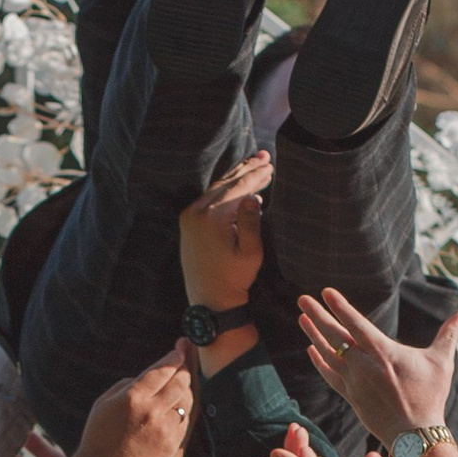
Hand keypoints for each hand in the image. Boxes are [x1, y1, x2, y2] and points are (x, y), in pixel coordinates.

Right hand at [62, 350, 194, 456]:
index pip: (162, 370)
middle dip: (184, 369)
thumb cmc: (99, 436)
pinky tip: (177, 407)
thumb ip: (129, 385)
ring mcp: (164, 429)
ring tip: (180, 383)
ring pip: (186, 400)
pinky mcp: (171, 444)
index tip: (180, 350)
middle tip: (184, 363)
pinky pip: (184, 420)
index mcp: (132, 397)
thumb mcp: (104, 403)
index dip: (174, 357)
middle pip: (180, 381)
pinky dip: (182, 410)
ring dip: (184, 389)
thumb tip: (151, 376)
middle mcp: (151, 411)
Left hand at [178, 153, 269, 332]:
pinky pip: (207, 198)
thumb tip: (254, 195)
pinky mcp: (186, 223)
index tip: (271, 165)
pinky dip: (222, 189)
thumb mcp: (251, 253)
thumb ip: (252, 222)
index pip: (239, 187)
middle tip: (264, 156)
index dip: (257, 175)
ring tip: (252, 163)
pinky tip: (234, 183)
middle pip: (226, 183)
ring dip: (235, 177)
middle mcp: (196, 212)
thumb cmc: (235, 279)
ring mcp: (189, 216)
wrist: (209, 300)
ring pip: (216, 188)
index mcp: (213, 217)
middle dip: (246, 169)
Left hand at [298, 285, 457, 443]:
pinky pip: (329, 375)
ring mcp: (354, 382)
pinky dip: (319, 361)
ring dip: (314, 334)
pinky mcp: (351, 396)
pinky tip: (312, 349)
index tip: (326, 292)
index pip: (357, 324)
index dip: (340, 307)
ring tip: (302, 317)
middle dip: (318, 315)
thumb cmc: (430, 397)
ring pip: (329, 354)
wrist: (413, 435)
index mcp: (384, 353)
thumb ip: (449, 336)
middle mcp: (364, 366)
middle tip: (303, 298)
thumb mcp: (441, 363)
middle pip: (336, 336)